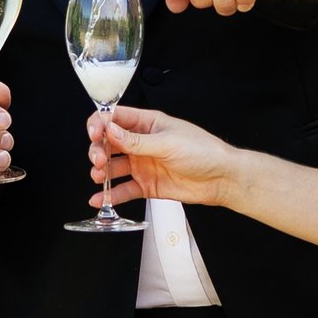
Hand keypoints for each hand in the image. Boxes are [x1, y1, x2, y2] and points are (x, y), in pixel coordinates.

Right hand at [90, 103, 245, 213]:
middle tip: (100, 160)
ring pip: (113, 167)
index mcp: (147, 124)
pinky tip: (99, 199)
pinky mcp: (146, 185)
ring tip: (99, 177)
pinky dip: (110, 195)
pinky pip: (123, 190)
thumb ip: (136, 141)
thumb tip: (110, 130)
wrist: (222, 178)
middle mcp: (141, 143)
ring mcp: (143, 164)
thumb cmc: (203, 151)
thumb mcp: (167, 143)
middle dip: (98, 150)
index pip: (114, 118)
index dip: (100, 124)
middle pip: (108, 143)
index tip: (95, 135)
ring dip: (101, 172)